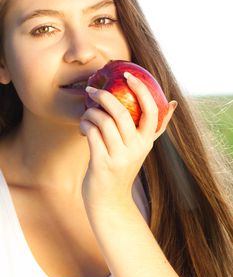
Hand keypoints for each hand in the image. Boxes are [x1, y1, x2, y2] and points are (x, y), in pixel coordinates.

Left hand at [80, 73, 176, 219]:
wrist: (110, 201)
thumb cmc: (123, 169)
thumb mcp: (142, 149)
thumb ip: (155, 128)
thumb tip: (173, 103)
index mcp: (147, 142)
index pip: (152, 111)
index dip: (141, 89)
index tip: (128, 74)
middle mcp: (137, 148)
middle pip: (122, 112)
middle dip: (104, 96)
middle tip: (91, 90)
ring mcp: (119, 157)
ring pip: (103, 121)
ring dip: (90, 113)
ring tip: (86, 116)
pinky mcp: (102, 163)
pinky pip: (92, 133)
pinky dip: (84, 125)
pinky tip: (82, 128)